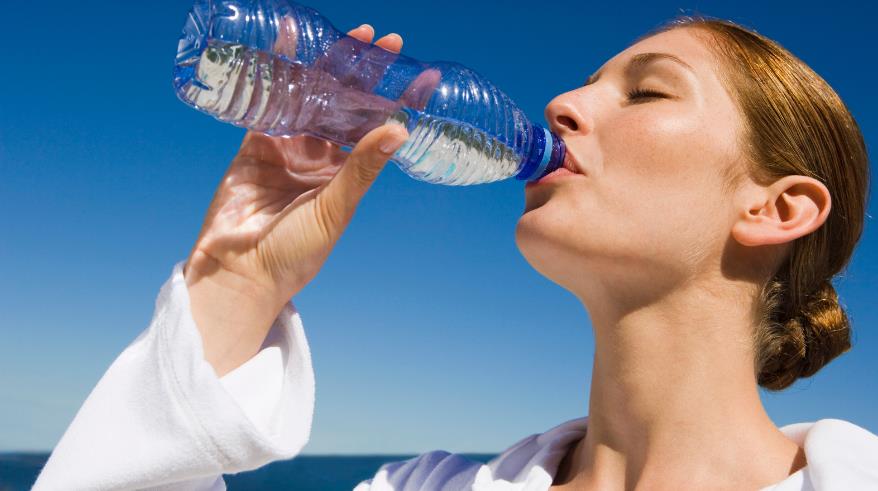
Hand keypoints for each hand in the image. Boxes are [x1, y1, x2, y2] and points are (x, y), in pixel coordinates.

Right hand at [184, 24, 408, 374]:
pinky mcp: (255, 143)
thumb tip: (399, 129)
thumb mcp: (335, 208)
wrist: (239, 272)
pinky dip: (278, 70)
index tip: (419, 75)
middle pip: (345, 105)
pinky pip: (269, 101)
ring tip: (351, 35)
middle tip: (383, 40)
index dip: (396, 100)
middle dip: (364, 73)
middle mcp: (319, 157)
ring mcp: (287, 147)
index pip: (375, 128)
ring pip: (311, 97)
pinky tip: (290, 41)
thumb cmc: (295, 252)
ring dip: (328, 65)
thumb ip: (361, 167)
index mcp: (345, 174)